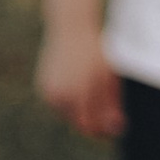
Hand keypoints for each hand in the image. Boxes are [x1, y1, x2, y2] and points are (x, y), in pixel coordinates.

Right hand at [36, 25, 122, 139]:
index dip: (101, 130)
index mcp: (79, 93)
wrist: (71, 28)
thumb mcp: (109, 77)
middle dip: (92, 120)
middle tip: (105, 108)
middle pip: (78, 121)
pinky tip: (77, 84)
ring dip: (80, 110)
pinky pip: (59, 103)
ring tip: (90, 87)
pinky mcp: (43, 87)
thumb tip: (117, 130)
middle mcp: (61, 95)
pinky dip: (69, 100)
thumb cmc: (95, 52)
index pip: (89, 126)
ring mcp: (49, 92)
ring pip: (68, 113)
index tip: (112, 128)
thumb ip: (111, 105)